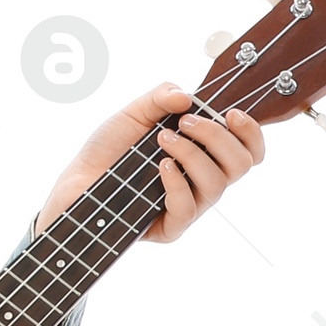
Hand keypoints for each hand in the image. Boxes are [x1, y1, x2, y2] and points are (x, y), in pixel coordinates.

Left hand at [32, 82, 264, 244]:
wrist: (74, 183)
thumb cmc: (106, 151)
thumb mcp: (133, 114)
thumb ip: (160, 98)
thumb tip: (187, 97)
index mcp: (203, 155)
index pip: (248, 150)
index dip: (251, 132)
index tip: (230, 113)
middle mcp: (202, 182)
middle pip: (240, 165)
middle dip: (217, 137)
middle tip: (185, 123)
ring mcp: (188, 206)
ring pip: (218, 185)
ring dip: (193, 154)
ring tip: (162, 140)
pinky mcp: (169, 228)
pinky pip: (188, 208)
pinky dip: (177, 182)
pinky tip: (160, 165)